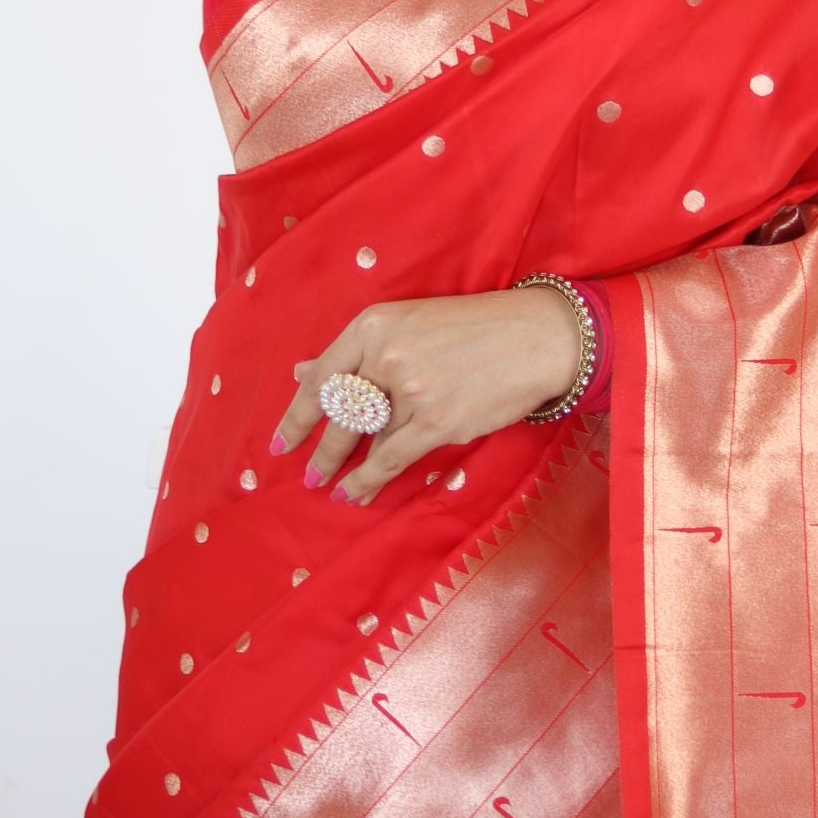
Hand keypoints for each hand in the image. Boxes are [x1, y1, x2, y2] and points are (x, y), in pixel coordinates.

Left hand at [272, 289, 585, 504]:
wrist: (536, 336)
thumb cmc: (474, 328)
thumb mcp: (408, 324)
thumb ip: (357, 352)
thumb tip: (301, 372)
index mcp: (374, 325)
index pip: (322, 376)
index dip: (297, 414)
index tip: (280, 442)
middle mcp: (386, 355)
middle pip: (339, 412)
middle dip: (320, 449)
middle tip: (306, 474)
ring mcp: (411, 389)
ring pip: (367, 438)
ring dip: (347, 469)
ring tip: (333, 488)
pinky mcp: (437, 420)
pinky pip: (390, 457)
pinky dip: (370, 479)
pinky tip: (355, 493)